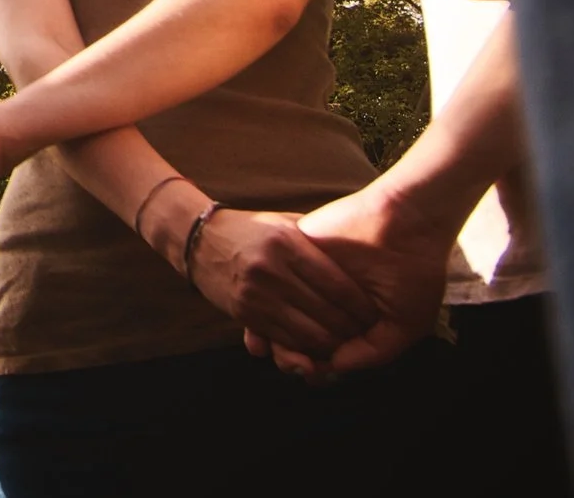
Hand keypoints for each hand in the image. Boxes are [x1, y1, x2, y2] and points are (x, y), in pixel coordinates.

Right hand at [187, 206, 378, 362]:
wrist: (199, 238)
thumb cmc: (252, 230)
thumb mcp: (285, 224)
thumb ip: (319, 239)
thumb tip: (361, 251)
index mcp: (287, 243)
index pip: (337, 284)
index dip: (361, 305)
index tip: (374, 313)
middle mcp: (271, 269)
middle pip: (325, 313)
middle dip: (351, 330)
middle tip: (366, 335)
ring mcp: (255, 294)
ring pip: (307, 334)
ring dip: (331, 346)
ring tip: (346, 345)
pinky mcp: (243, 312)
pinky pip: (283, 340)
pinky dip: (304, 350)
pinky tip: (317, 348)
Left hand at [245, 183, 452, 379]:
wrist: (406, 224)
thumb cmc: (414, 274)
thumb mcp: (404, 325)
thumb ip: (371, 352)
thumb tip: (334, 368)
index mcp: (349, 316)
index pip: (321, 346)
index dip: (313, 366)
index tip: (311, 375)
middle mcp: (325, 298)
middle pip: (295, 334)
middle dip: (292, 356)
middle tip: (298, 367)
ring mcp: (308, 277)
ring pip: (278, 313)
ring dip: (279, 337)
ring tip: (288, 350)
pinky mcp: (294, 252)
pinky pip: (272, 285)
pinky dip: (270, 305)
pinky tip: (273, 322)